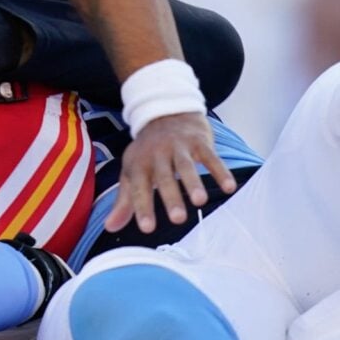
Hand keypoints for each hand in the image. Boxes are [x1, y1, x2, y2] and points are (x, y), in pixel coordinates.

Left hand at [107, 109, 236, 235]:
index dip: (142, 208)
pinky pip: (211, 157)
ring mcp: (179, 146)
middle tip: (178, 219)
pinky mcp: (199, 141)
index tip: (147, 228)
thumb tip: (110, 227)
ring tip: (200, 201)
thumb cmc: (148, 150)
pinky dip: (221, 171)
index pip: (139, 188)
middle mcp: (158, 154)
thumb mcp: (132, 171)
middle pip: (164, 177)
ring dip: (193, 183)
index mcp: (140, 164)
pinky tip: (229, 187)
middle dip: (171, 197)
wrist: (167, 111)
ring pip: (186, 166)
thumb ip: (125, 200)